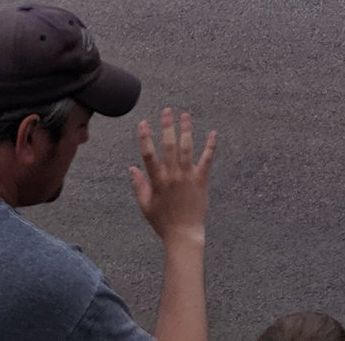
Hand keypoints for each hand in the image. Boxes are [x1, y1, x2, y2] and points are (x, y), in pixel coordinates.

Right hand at [131, 107, 215, 245]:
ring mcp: (188, 177)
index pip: (148, 155)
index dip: (145, 138)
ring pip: (187, 148)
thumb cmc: (163, 222)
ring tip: (185, 115)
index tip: (143, 123)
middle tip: (167, 110)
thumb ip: (138, 185)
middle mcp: (172, 176)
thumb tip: (131, 168)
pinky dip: (210, 146)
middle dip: (167, 126)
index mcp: (157, 181)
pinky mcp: (201, 180)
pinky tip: (213, 133)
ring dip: (186, 130)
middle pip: (169, 146)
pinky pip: (207, 160)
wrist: (184, 234)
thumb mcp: (145, 206)